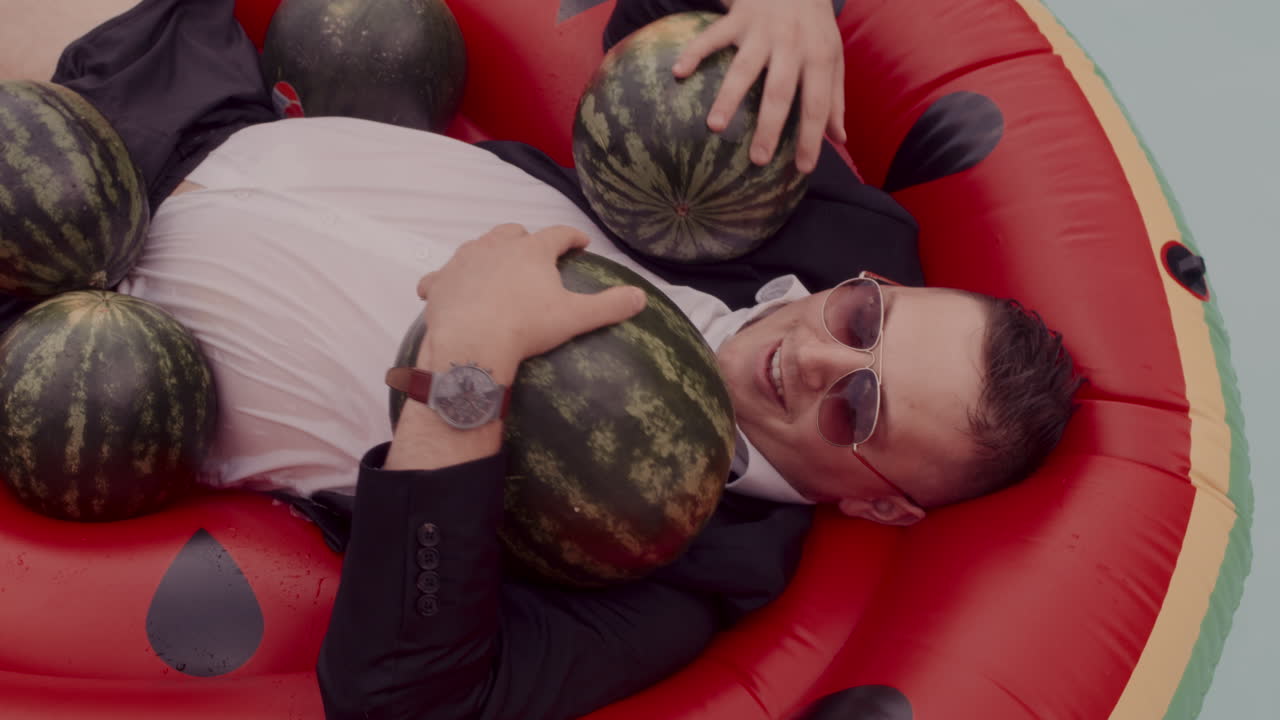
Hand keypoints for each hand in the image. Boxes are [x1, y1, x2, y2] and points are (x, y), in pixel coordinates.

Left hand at [414, 224, 646, 376]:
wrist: (473, 343)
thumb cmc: (526, 327)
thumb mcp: (574, 317)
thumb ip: (609, 306)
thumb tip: (640, 298)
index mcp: (531, 251)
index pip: (558, 234)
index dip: (572, 237)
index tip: (581, 243)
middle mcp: (496, 246)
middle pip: (513, 232)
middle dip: (526, 239)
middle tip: (534, 255)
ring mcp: (464, 261)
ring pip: (478, 245)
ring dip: (488, 252)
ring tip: (495, 267)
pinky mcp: (439, 282)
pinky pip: (440, 275)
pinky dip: (445, 280)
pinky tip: (446, 287)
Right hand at [673, 0, 846, 173]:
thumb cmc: (814, 27)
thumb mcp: (833, 57)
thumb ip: (834, 98)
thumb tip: (840, 139)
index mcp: (818, 57)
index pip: (816, 104)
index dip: (812, 137)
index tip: (802, 169)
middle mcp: (791, 45)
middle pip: (779, 91)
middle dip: (769, 127)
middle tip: (758, 159)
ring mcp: (761, 31)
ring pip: (744, 68)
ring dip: (728, 97)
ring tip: (714, 126)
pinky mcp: (737, 18)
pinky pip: (712, 37)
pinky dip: (694, 53)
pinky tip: (678, 72)